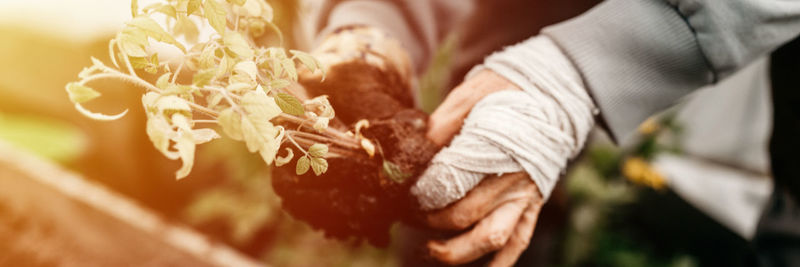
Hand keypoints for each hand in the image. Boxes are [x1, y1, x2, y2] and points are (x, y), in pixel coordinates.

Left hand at [414, 70, 544, 265]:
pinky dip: (498, 264)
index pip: (446, 183)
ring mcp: (523, 195)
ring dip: (456, 251)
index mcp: (491, 147)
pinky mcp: (532, 205)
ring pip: (489, 237)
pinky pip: (517, 243)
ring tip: (430, 249)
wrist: (554, 92)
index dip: (419, 193)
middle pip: (461, 214)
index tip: (403, 192)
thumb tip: (413, 151)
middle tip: (408, 213)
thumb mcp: (469, 94)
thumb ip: (440, 125)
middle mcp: (509, 177)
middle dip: (427, 219)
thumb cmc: (505, 91)